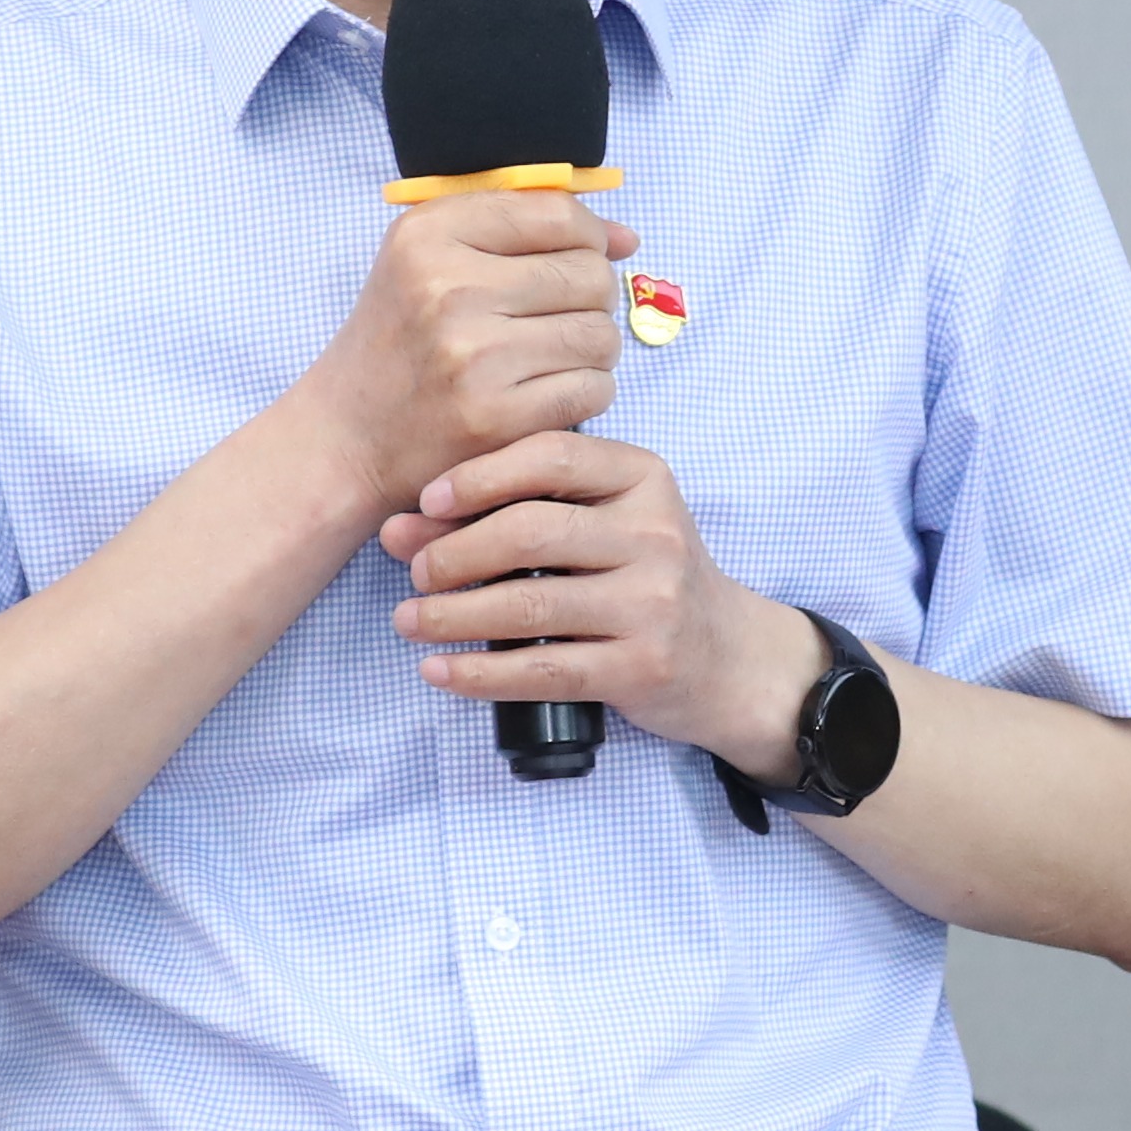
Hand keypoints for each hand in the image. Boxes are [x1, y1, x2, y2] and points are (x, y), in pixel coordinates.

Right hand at [287, 192, 635, 521]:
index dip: (589, 237)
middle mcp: (448, 288)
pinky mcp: (496, 417)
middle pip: (590, 275)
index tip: (580, 259)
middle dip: (591, 298)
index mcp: (428, 235)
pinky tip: (546, 395)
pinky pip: (593, 389)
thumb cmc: (400, 342)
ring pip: (600, 335)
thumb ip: (523, 231)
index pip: (558, 214)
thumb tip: (627, 238)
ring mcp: (473, 355)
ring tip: (550, 358)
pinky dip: (584, 393)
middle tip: (557, 319)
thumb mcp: (430, 261)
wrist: (347, 438)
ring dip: (591, 349)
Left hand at [380, 434, 817, 771]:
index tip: (427, 501)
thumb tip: (400, 528)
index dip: (478, 476)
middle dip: (455, 552)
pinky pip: (543, 670)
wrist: (730, 658)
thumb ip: (513, 510)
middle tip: (415, 571)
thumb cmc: (647, 578)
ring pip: (529, 606)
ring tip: (408, 620)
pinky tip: (439, 672)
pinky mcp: (642, 667)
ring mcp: (653, 603)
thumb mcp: (603, 524)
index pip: (550, 457)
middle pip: (531, 532)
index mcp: (643, 478)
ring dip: (452, 616)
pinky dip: (479, 674)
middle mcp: (654, 533)